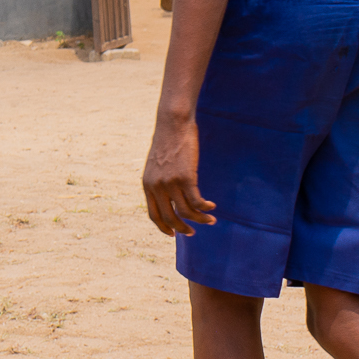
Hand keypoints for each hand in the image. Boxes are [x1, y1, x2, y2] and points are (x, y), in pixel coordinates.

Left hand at [142, 115, 217, 236]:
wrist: (173, 124)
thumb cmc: (167, 142)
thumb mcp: (156, 165)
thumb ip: (159, 182)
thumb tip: (170, 198)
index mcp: (147, 184)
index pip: (153, 214)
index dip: (164, 227)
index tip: (173, 234)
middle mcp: (156, 186)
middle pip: (170, 217)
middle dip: (182, 229)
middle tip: (193, 233)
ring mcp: (170, 183)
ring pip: (186, 212)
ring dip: (200, 220)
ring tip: (210, 220)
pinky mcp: (185, 177)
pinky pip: (197, 201)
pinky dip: (205, 208)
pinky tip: (211, 206)